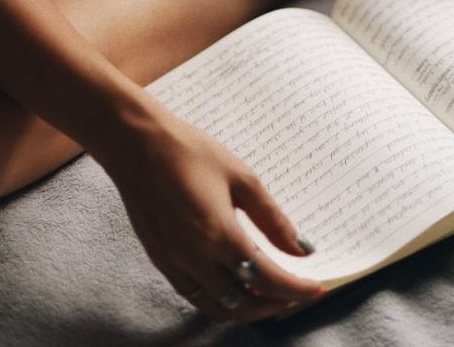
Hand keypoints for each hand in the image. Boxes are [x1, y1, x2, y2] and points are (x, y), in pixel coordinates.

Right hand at [96, 108, 323, 321]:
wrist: (137, 144)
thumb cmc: (190, 151)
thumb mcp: (241, 177)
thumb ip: (272, 218)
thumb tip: (301, 248)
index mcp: (219, 235)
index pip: (267, 279)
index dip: (295, 289)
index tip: (316, 288)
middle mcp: (195, 259)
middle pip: (244, 302)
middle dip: (276, 303)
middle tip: (297, 292)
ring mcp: (174, 264)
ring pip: (218, 308)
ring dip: (249, 308)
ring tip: (271, 294)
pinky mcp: (161, 261)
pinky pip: (196, 296)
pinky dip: (221, 302)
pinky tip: (235, 286)